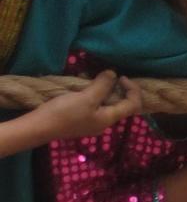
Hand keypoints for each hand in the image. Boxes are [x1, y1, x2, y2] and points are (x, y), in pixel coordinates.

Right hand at [20, 71, 141, 143]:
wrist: (39, 127)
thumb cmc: (64, 113)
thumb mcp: (86, 97)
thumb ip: (102, 86)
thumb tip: (113, 74)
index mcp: (109, 119)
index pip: (133, 105)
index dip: (133, 89)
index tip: (121, 77)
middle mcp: (104, 123)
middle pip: (120, 104)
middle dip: (116, 88)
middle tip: (105, 76)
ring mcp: (91, 123)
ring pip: (105, 104)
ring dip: (102, 90)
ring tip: (90, 79)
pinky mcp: (80, 120)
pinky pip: (93, 105)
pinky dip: (91, 94)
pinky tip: (81, 88)